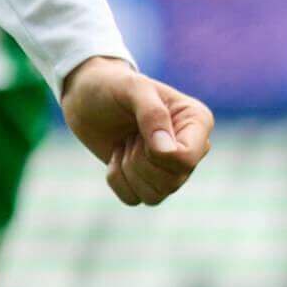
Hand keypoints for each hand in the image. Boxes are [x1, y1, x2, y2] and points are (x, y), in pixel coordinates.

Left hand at [59, 56, 213, 204]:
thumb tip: (167, 151)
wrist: (88, 98)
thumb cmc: (113, 87)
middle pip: (171, 181)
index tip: (139, 135)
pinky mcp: (149, 181)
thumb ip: (152, 114)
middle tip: (131, 135)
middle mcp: (192, 147)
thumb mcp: (132, 88)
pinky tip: (118, 156)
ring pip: (155, 195)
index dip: (158, 155)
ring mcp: (172, 167)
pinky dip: (118, 180)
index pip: (188, 158)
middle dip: (139, 161)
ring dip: (128, 171)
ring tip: (126, 144)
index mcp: (197, 121)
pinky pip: (135, 199)